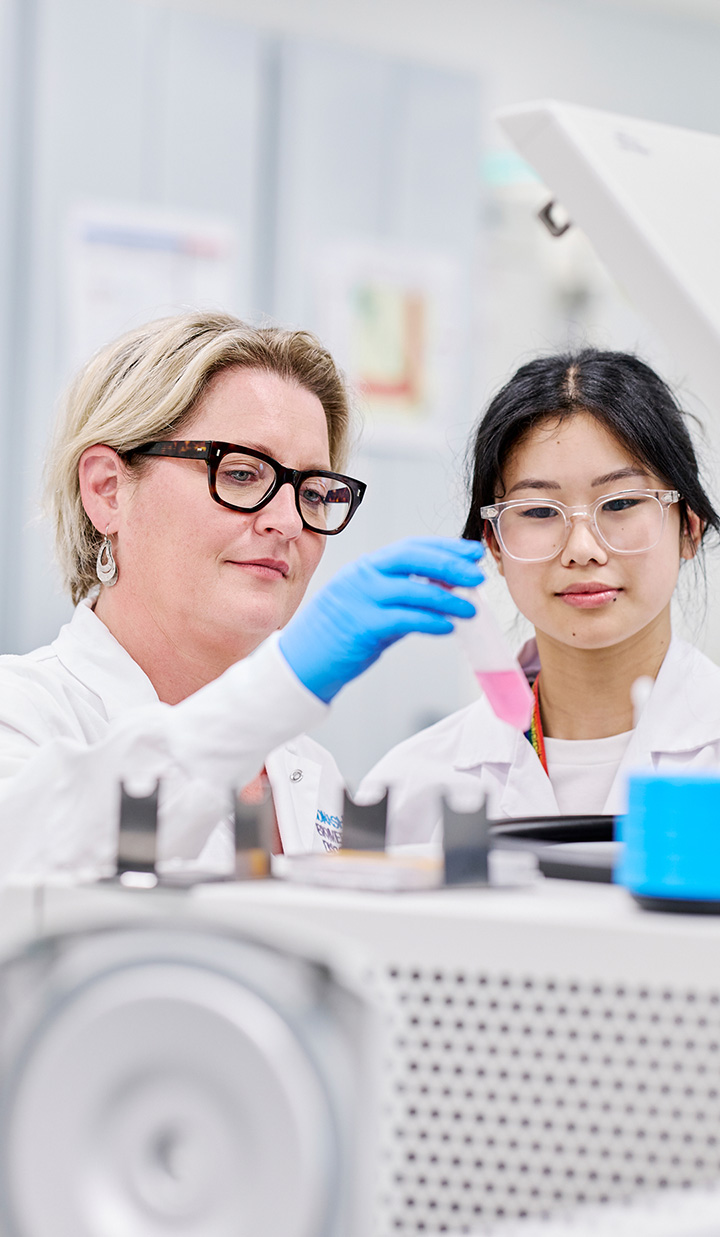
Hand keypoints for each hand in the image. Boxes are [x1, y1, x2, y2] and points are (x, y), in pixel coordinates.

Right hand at [279, 537, 483, 701]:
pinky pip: (404, 620)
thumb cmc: (339, 634)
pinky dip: (430, 621)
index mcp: (365, 567)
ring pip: (412, 590)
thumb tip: (445, 591)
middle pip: (412, 559)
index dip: (444, 547)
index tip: (472, 552)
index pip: (410, 547)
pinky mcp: (361, 627)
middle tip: (478, 575)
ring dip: (448, 598)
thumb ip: (401, 595)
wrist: (302, 662)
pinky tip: (449, 627)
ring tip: (471, 608)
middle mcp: (361, 577)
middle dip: (450, 564)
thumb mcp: (369, 604)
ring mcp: (359, 600)